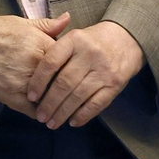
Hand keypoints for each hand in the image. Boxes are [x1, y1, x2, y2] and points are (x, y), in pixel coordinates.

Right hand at [0, 12, 69, 116]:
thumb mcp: (21, 23)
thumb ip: (47, 25)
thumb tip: (68, 18)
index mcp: (40, 43)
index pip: (68, 60)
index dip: (71, 67)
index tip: (73, 72)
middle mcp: (35, 63)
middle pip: (62, 81)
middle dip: (67, 87)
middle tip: (72, 93)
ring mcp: (23, 81)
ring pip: (50, 98)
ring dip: (55, 103)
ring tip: (61, 107)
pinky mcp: (10, 96)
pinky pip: (33, 111)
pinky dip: (39, 113)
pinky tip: (43, 113)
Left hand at [26, 19, 144, 128]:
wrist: (127, 39)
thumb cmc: (93, 40)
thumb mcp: (74, 35)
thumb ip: (54, 48)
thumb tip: (31, 70)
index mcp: (75, 40)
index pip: (51, 62)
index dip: (38, 81)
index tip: (31, 96)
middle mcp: (90, 54)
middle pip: (64, 83)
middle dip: (49, 103)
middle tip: (40, 116)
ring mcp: (104, 70)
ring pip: (78, 96)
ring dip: (62, 113)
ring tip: (51, 123)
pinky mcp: (115, 84)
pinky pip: (96, 104)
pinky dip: (83, 115)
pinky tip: (72, 122)